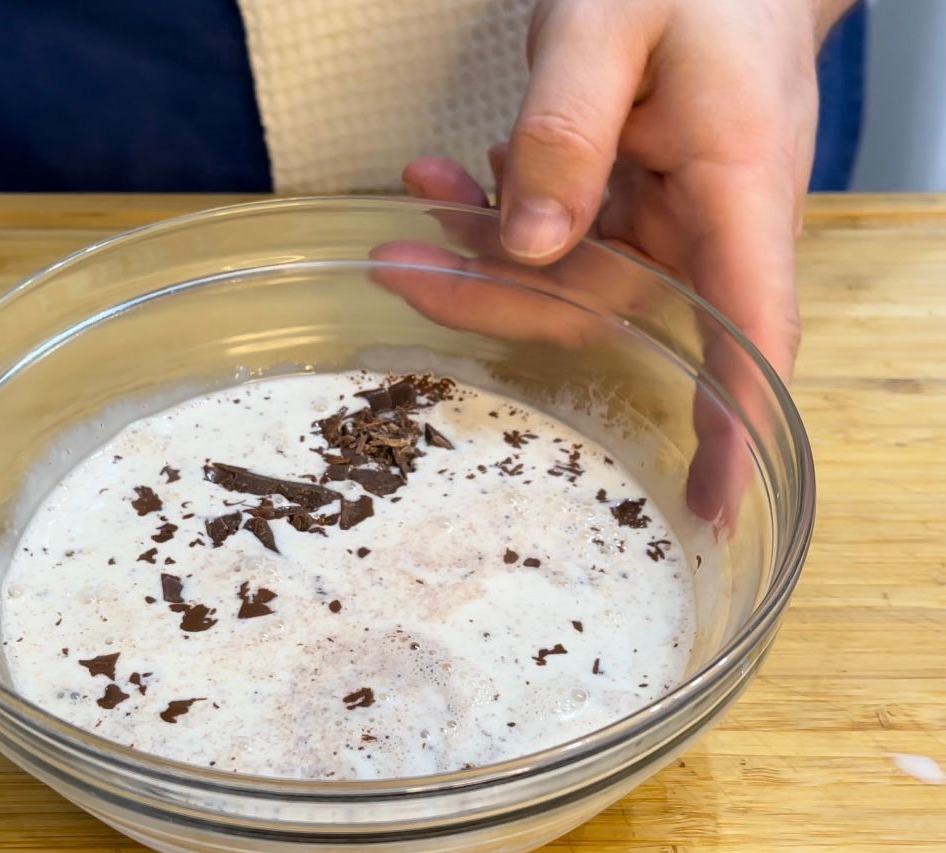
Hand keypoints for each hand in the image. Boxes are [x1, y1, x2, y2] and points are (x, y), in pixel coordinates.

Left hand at [401, 0, 849, 519]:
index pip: (752, 331)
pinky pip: (563, 231)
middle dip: (497, 297)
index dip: (733, 427)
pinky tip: (461, 176)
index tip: (710, 507)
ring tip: (420, 194)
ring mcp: (672, 212)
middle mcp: (713, 218)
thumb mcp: (614, 19)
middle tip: (396, 264)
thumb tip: (528, 244)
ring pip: (571, 274)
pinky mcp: (636, 196)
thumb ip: (569, 130)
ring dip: (484, 247)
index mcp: (743, 183)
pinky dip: (504, 209)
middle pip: (609, 306)